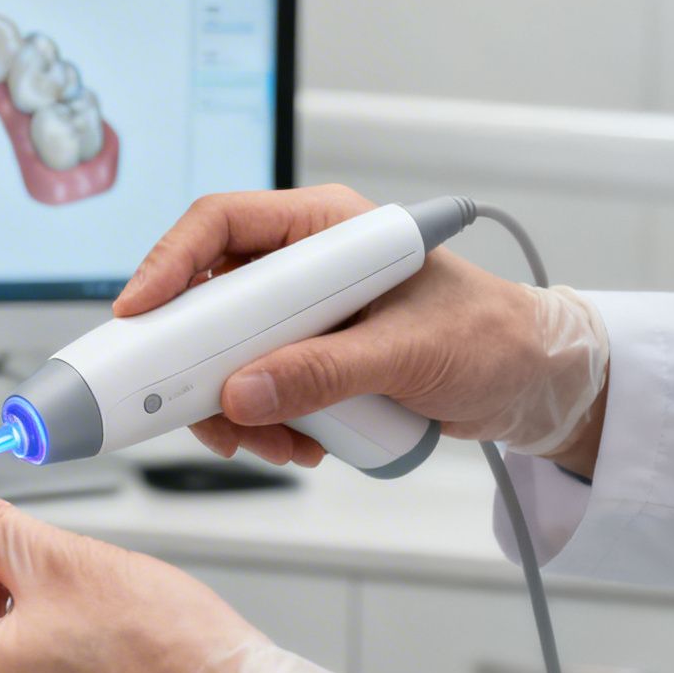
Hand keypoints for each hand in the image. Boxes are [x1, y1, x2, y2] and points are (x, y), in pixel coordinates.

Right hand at [114, 185, 610, 476]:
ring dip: (236, 408)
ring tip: (276, 445)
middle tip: (204, 411)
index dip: (168, 264)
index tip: (139, 314)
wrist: (535, 383)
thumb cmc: (493, 338)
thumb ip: (324, 371)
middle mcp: (304, 265)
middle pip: (209, 299)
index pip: (220, 226)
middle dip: (202, 363)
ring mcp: (304, 316)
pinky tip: (301, 446)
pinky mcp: (311, 360)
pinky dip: (264, 425)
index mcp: (324, 227)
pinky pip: (257, 389)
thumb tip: (242, 394)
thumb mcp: (409, 353)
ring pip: (227, 355)